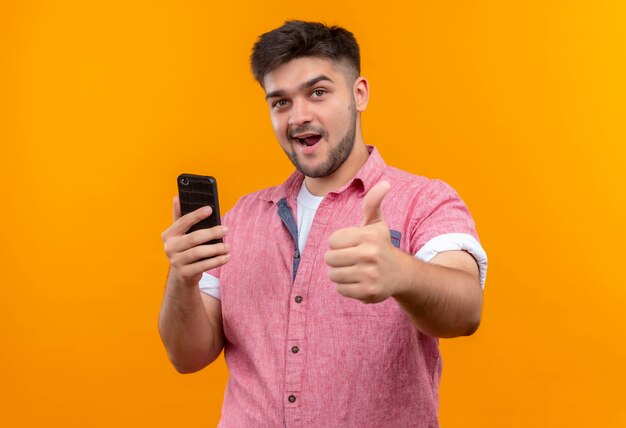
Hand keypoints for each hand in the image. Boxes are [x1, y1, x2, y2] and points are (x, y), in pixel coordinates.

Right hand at [161, 196, 229, 287]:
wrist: (182, 274)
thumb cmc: (185, 247)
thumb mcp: (181, 233)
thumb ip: (180, 216)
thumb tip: (177, 196)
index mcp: (169, 234)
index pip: (183, 222)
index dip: (196, 215)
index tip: (210, 209)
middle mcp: (170, 248)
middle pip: (193, 238)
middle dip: (212, 232)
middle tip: (226, 229)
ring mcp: (176, 262)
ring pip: (199, 253)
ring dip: (216, 248)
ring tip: (228, 246)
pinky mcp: (185, 274)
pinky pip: (204, 266)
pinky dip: (217, 261)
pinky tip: (227, 257)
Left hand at [324, 181, 403, 303]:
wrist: (401, 274)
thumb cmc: (381, 245)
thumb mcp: (377, 223)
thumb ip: (373, 202)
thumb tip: (386, 183)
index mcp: (368, 235)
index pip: (332, 241)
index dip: (339, 244)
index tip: (352, 245)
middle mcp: (370, 254)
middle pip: (330, 258)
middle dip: (337, 259)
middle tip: (351, 259)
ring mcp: (369, 274)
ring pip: (333, 275)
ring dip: (340, 274)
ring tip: (354, 270)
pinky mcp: (368, 291)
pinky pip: (340, 289)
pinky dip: (346, 287)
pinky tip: (358, 281)